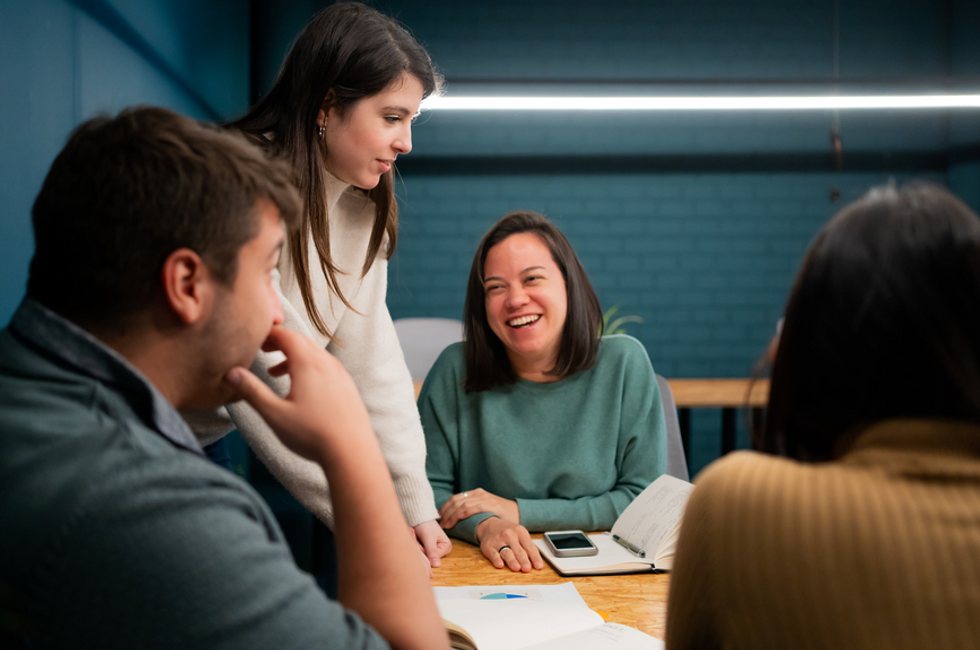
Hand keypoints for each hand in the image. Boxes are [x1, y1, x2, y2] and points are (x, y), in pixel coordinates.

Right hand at [225, 326, 371, 464]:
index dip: (269, 333)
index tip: (254, 338)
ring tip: (275, 372)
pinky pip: (326, 367)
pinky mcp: (348, 387)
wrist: (353, 453)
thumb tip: (230, 373)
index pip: (286, 335)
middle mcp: (327, 363)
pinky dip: (310, 368)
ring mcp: (340, 374)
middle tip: (262, 349)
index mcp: (308, 364)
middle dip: (280, 342)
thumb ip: (252, 392)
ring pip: (315, 354)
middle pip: (301, 341)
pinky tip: (302, 388)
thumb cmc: (312, 434)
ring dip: (294, 356)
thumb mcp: (274, 414)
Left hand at [414, 519, 451, 566]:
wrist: (418, 516)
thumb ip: (432, 552)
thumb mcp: (428, 538)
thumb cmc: (425, 524)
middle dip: (419, 548)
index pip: (433, 558)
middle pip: (427, 558)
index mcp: (447, 547)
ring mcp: (434, 550)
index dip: (424, 550)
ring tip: (416, 535)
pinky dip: (414, 545)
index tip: (422, 539)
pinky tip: (415, 538)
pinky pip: (419, 552)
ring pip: (422, 555)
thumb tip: (437, 566)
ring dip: (416, 546)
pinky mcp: (427, 549)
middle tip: (417, 536)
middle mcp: (442, 550)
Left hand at [439, 488, 519, 528]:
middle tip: (442, 524)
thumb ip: (471, 511)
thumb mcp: (484, 509)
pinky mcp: (491, 504)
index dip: (445, 509)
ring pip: (462, 504)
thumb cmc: (500, 514)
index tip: (440, 519)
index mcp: (475, 494)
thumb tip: (454, 519)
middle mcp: (478, 493)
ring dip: (452, 515)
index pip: (455, 499)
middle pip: (455, 501)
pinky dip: (465, 511)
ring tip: (447, 525)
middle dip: (446, 513)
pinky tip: (459, 517)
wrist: (518, 512)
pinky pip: (474, 506)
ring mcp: (484, 498)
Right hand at [476, 517, 542, 572]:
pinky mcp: (488, 546)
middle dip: (523, 560)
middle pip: (519, 550)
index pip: (529, 546)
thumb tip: (537, 563)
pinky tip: (500, 564)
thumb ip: (528, 547)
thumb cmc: (508, 532)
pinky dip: (496, 559)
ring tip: (516, 568)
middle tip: (527, 568)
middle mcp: (509, 535)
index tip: (539, 566)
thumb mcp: (520, 534)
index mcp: (520, 532)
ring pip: (507, 552)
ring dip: (512, 561)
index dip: (535, 557)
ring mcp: (498, 540)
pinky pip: (493, 554)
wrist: (490, 524)